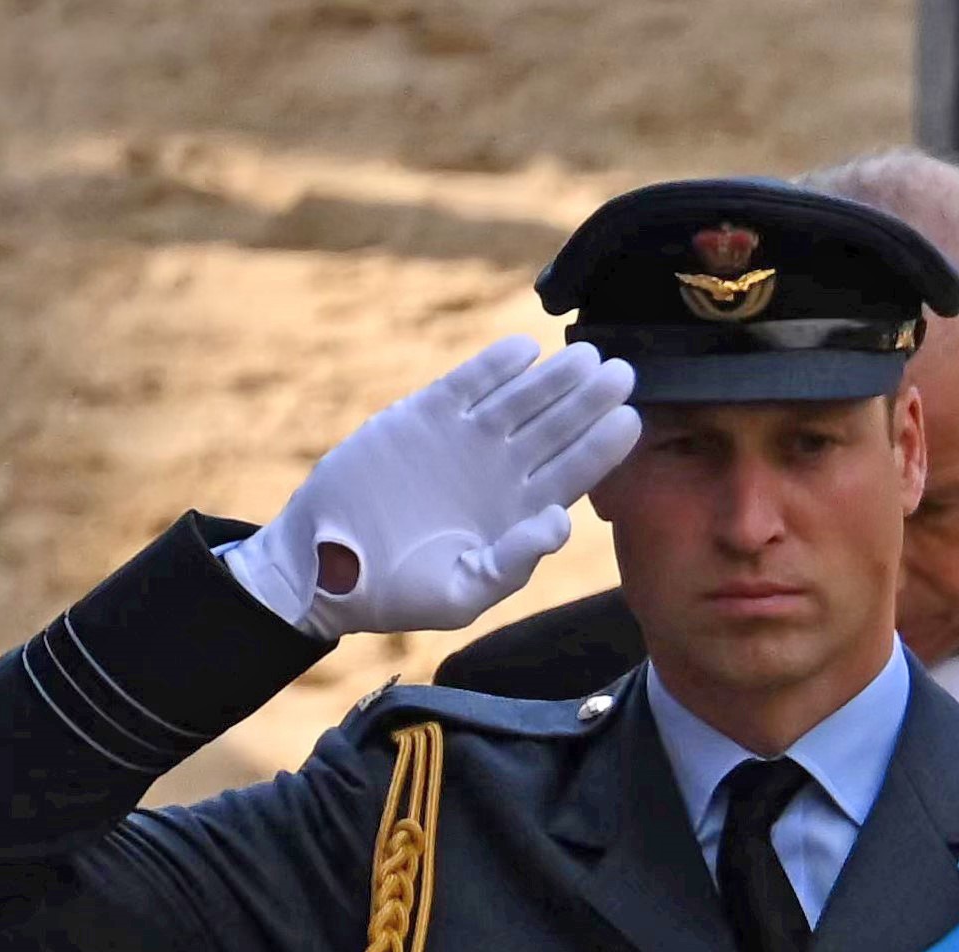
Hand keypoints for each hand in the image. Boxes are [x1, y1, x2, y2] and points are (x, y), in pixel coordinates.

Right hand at [227, 338, 640, 636]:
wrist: (327, 565)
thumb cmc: (399, 592)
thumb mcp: (462, 592)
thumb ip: (512, 563)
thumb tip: (560, 523)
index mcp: (521, 512)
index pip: (575, 472)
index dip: (603, 445)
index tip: (631, 419)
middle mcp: (502, 471)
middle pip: (557, 428)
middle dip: (589, 401)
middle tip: (622, 372)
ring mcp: (465, 440)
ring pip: (519, 400)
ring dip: (552, 379)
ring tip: (585, 356)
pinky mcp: (422, 417)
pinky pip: (466, 385)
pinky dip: (493, 367)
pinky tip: (524, 350)